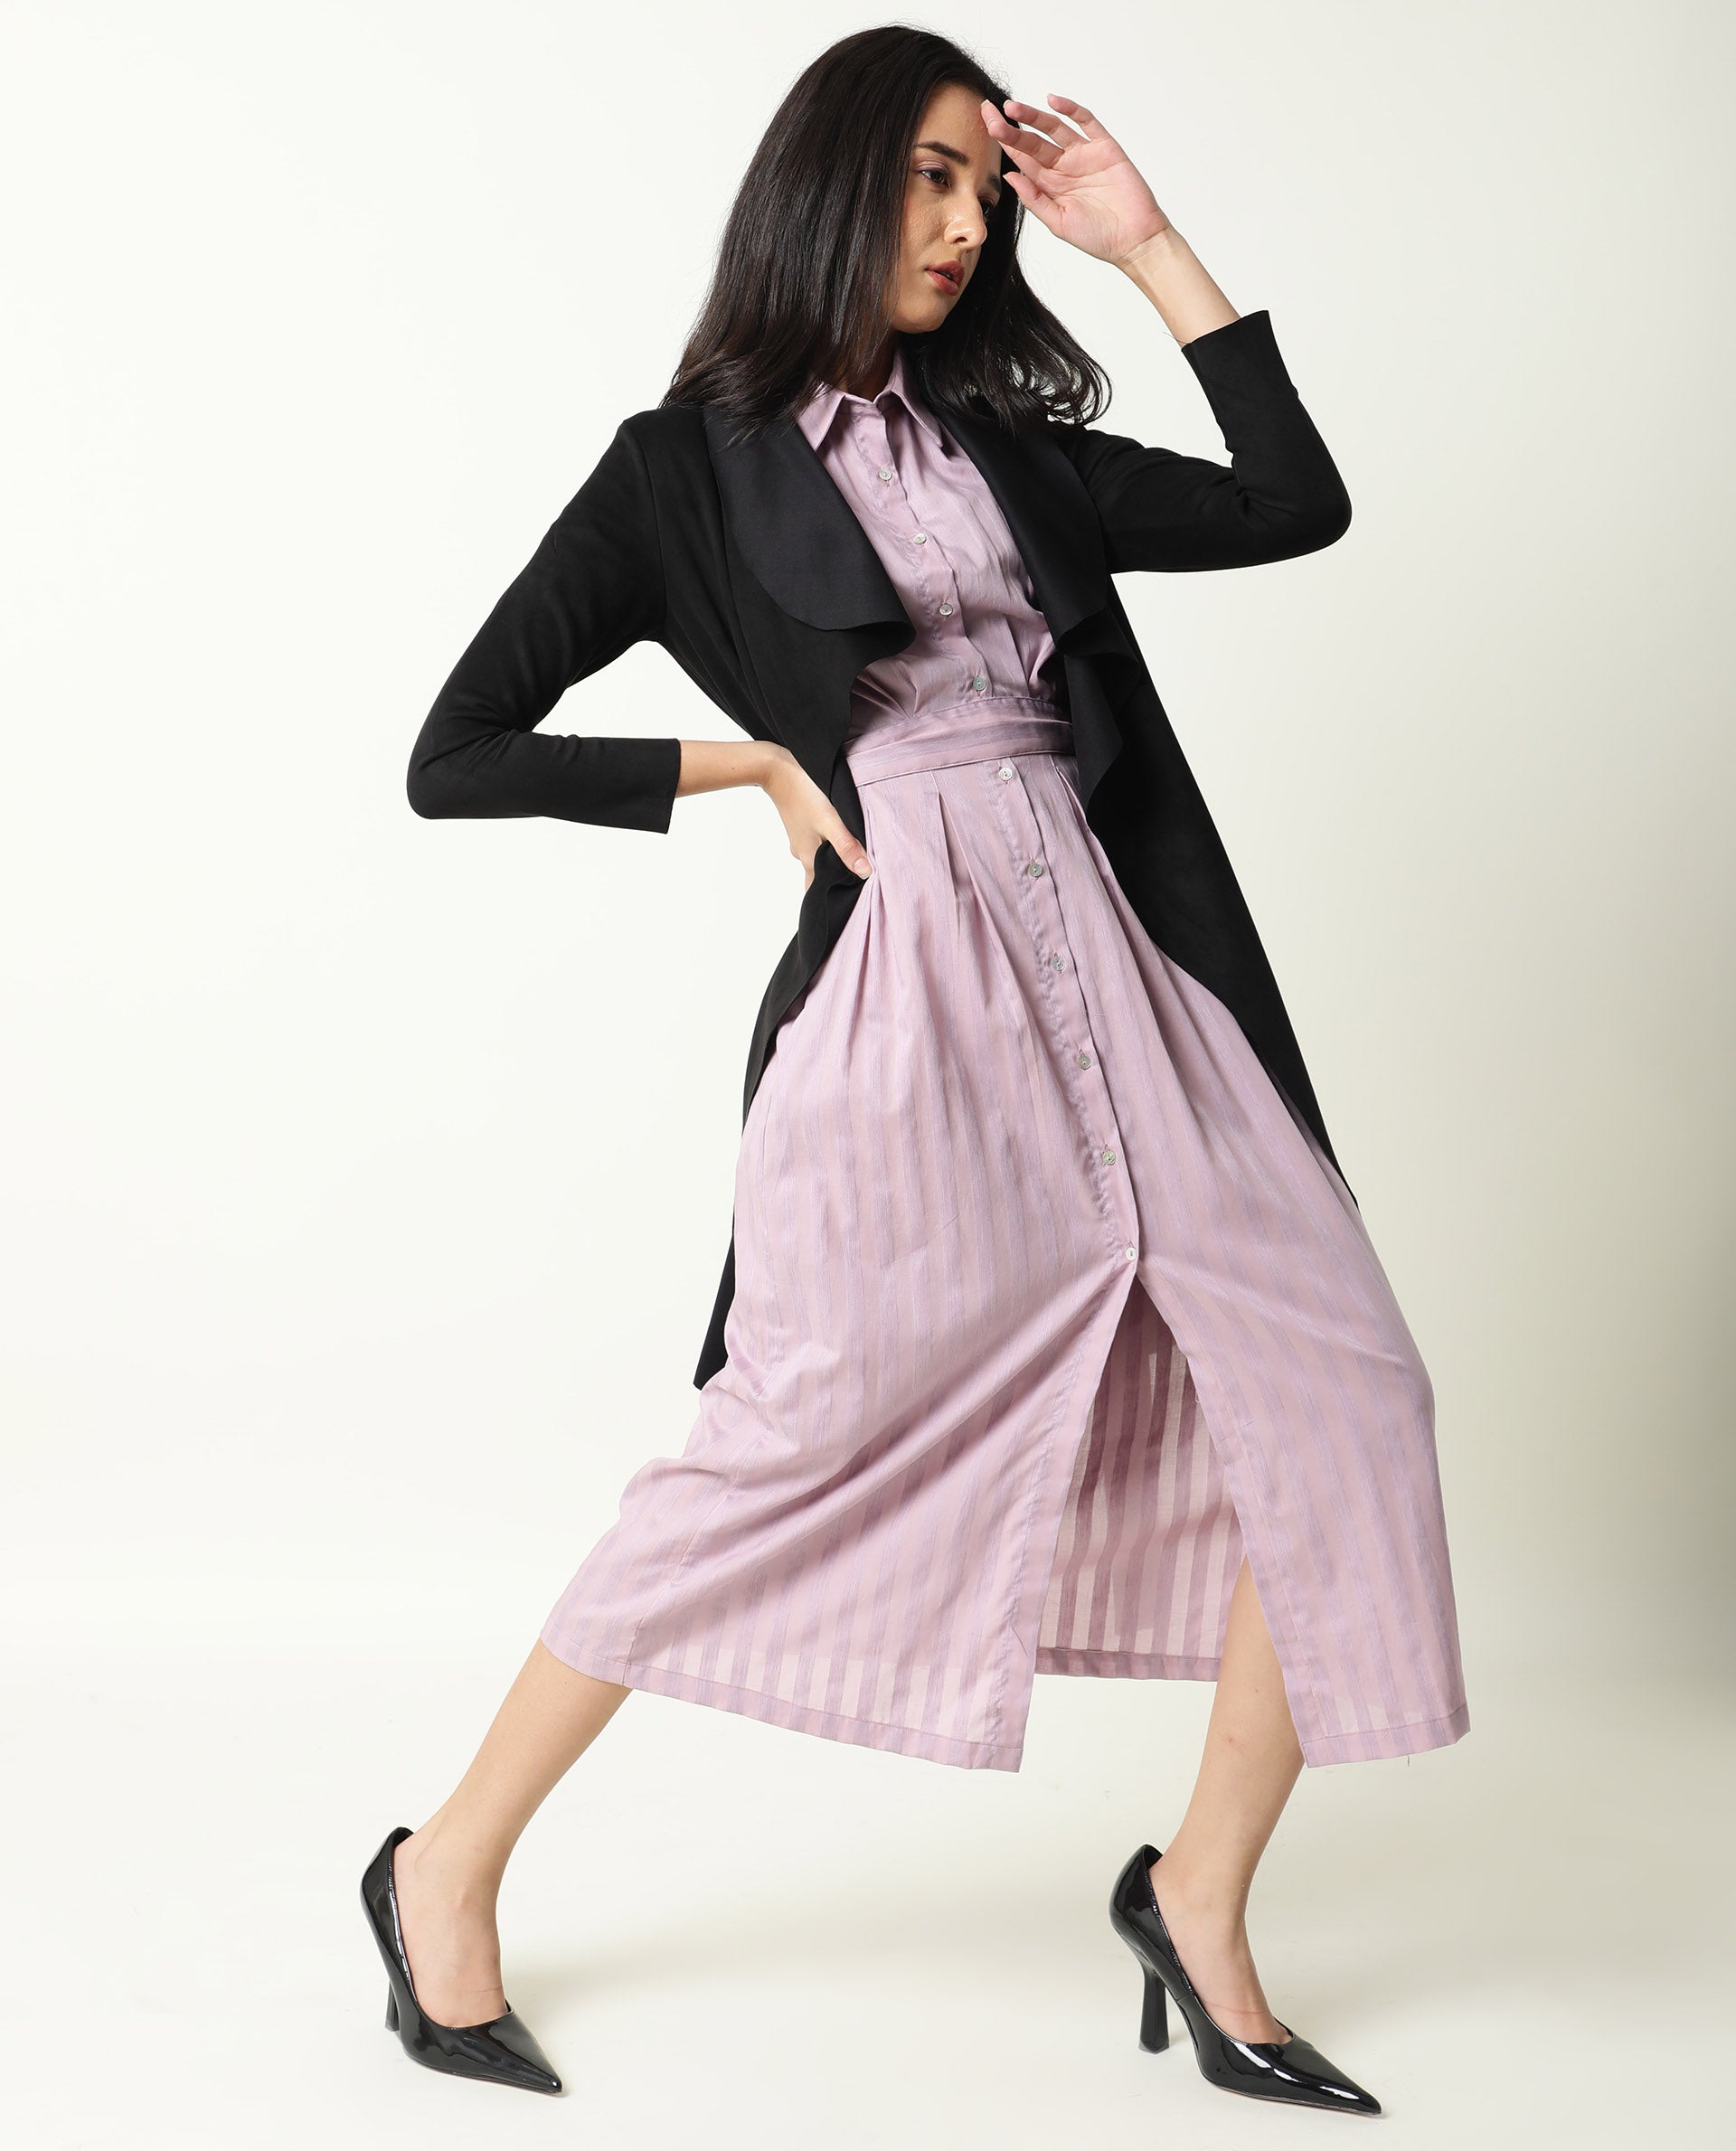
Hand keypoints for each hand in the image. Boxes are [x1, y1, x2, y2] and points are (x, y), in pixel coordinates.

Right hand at [759, 744, 872, 890]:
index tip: (851, 900)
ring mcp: (800, 839)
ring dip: (834, 860)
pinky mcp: (801, 826)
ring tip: (855, 856)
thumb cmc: (804, 795)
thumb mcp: (830, 822)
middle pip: (821, 875)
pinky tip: (839, 835)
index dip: (833, 896)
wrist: (777, 770)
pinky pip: (816, 842)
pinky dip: (827, 845)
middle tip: (858, 879)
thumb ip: (846, 847)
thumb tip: (865, 872)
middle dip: (836, 880)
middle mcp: (802, 853)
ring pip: (819, 858)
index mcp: (809, 859)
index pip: (820, 890)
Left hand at [981, 93, 1170, 267]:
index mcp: (1051, 185)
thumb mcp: (1058, 222)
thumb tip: (1011, 176)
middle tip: (989, 111)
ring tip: (1013, 107)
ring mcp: (1084, 155)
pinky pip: (1087, 123)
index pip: (1022, 159)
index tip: (986, 125)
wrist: (1135, 240)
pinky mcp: (1105, 148)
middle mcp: (1064, 167)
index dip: (1005, 142)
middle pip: (1033, 141)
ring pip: (1055, 128)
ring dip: (1034, 116)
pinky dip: (1072, 109)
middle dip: (1011, 127)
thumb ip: (1035, 199)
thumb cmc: (1098, 237)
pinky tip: (1053, 102)